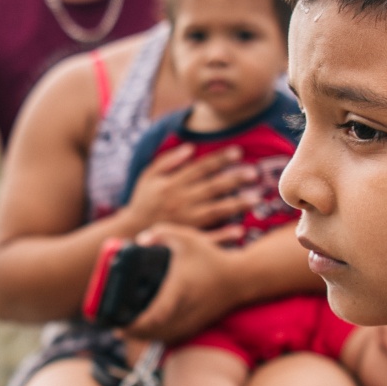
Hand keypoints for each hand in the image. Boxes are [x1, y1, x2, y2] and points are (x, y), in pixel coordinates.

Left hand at [122, 223, 234, 343]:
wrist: (240, 279)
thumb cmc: (211, 257)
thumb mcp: (187, 239)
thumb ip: (162, 233)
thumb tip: (139, 241)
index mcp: (179, 290)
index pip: (155, 315)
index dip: (136, 324)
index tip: (119, 324)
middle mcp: (184, 310)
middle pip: (153, 333)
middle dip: (132, 333)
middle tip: (114, 325)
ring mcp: (191, 321)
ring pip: (161, 338)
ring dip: (143, 337)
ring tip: (125, 329)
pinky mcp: (195, 326)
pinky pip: (172, 337)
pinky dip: (157, 337)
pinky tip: (145, 331)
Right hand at [123, 144, 256, 236]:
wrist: (131, 231)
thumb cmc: (142, 201)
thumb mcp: (148, 176)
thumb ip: (167, 161)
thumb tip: (190, 148)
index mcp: (172, 184)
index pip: (200, 168)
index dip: (219, 159)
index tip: (238, 152)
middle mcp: (181, 200)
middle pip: (212, 187)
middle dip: (234, 179)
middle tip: (254, 173)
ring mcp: (185, 220)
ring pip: (215, 210)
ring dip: (236, 204)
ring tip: (255, 198)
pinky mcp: (186, 237)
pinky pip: (208, 236)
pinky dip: (224, 235)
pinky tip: (240, 231)